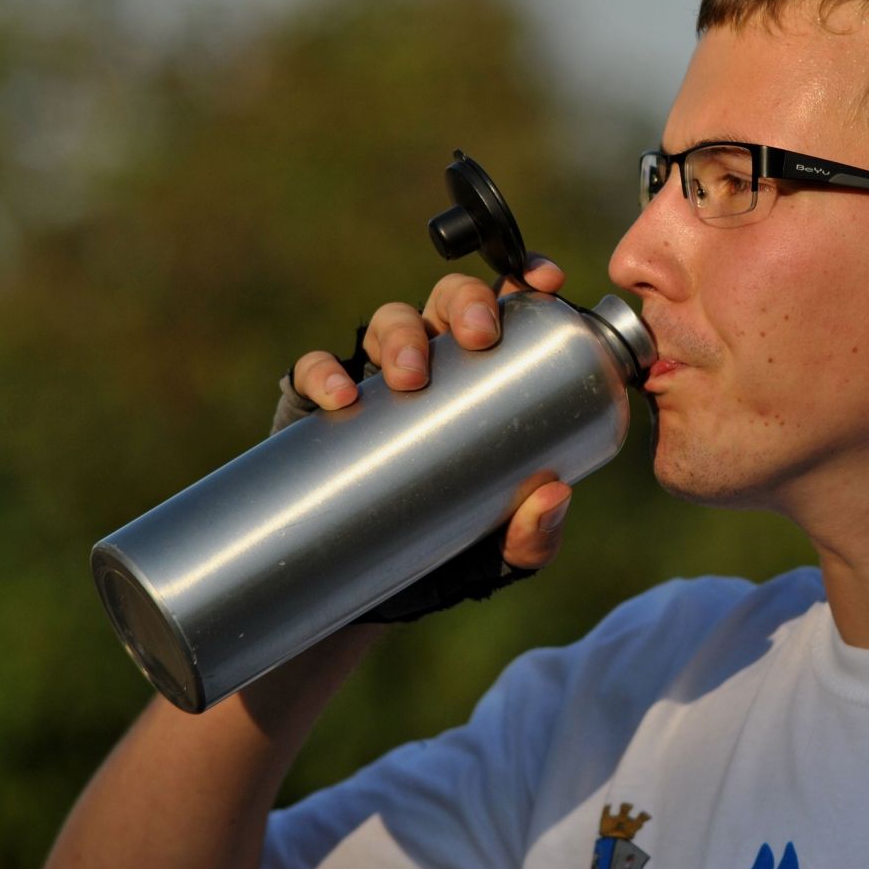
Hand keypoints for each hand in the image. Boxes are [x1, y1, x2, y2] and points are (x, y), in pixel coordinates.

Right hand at [286, 256, 573, 602]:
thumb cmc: (463, 543)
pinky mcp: (322, 408)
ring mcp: (378, 377)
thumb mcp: (510, 547)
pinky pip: (315, 370)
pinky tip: (341, 397)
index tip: (548, 282)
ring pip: (388, 321)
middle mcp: (438, 359)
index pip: (511, 305)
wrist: (384, 590)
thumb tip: (554, 496)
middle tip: (480, 337)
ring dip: (401, 335)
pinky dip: (324, 374)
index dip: (528, 278)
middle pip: (449, 300)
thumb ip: (537, 529)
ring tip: (410, 375)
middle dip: (465, 303)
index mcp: (492, 370)